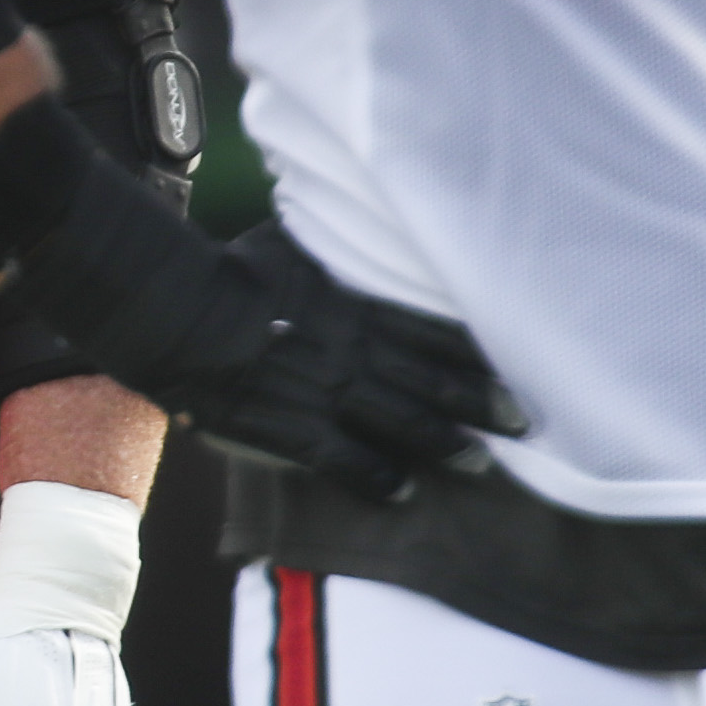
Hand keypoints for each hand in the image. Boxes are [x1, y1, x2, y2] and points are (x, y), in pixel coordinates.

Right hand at [173, 226, 523, 503]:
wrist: (181, 313)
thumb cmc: (231, 270)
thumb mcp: (290, 239)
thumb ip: (328, 241)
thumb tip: (343, 214)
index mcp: (357, 304)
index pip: (434, 331)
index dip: (477, 352)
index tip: (516, 366)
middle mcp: (355, 351)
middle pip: (432, 380)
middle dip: (481, 403)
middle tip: (523, 424)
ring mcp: (328, 393)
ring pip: (403, 422)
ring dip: (443, 442)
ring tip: (478, 463)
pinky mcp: (295, 430)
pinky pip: (346, 460)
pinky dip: (377, 477)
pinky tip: (402, 492)